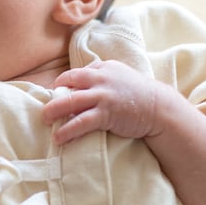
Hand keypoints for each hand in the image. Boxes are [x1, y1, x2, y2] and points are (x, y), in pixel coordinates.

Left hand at [43, 60, 173, 144]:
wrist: (160, 108)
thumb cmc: (139, 94)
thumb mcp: (120, 77)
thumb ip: (102, 77)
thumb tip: (82, 86)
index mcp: (103, 68)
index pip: (77, 73)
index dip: (64, 83)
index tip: (56, 92)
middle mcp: (101, 78)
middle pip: (69, 82)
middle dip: (54, 94)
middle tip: (46, 106)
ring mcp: (103, 95)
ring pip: (71, 101)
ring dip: (55, 111)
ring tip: (45, 119)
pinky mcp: (106, 113)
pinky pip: (81, 121)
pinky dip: (68, 129)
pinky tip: (59, 137)